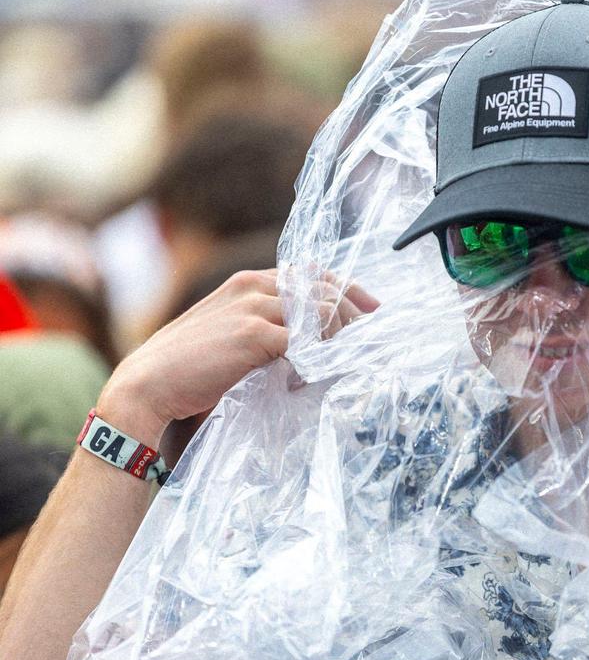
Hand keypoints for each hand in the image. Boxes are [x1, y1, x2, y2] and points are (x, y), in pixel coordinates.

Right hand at [97, 269, 377, 445]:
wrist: (148, 384)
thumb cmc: (189, 366)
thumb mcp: (229, 332)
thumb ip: (264, 325)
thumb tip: (307, 339)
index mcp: (249, 282)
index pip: (312, 275)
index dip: (347, 289)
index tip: (371, 307)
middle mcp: (254, 287)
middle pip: (324, 288)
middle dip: (354, 311)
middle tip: (370, 336)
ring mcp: (254, 308)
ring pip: (321, 311)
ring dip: (342, 335)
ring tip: (347, 358)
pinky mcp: (254, 336)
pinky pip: (307, 339)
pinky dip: (322, 353)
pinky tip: (324, 370)